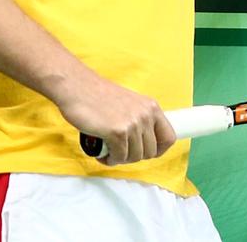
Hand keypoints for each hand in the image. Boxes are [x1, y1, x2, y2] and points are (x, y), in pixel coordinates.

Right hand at [55, 71, 175, 165]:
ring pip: (134, 157)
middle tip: (119, 151)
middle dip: (134, 156)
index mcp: (151, 107)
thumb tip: (144, 141)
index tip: (145, 152)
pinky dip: (110, 160)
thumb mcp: (129, 103)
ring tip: (109, 151)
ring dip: (120, 159)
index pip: (169, 137)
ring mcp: (133, 124)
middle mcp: (146, 115)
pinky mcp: (117, 132)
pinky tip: (102, 153)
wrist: (77, 87)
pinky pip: (119, 157)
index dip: (158, 150)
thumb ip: (139, 118)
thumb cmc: (98, 96)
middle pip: (150, 152)